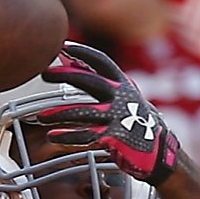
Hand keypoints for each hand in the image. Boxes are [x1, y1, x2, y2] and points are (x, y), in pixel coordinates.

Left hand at [45, 43, 180, 186]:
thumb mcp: (124, 98)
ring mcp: (117, 117)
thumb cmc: (135, 122)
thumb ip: (101, 83)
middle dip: (65, 75)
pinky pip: (86, 136)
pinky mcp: (113, 138)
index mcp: (123, 84)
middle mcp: (120, 97)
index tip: (63, 46)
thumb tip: (72, 64)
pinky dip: (68, 137)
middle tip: (45, 72)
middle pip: (89, 81)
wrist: (157, 151)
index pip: (100, 61)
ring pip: (83, 112)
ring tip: (41, 116)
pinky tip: (53, 136)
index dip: (82, 52)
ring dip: (59, 113)